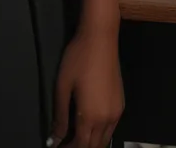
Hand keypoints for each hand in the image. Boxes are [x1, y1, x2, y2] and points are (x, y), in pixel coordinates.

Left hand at [50, 26, 123, 147]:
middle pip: (95, 146)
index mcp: (91, 116)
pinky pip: (111, 129)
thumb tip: (54, 139)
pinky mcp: (121, 105)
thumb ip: (60, 116)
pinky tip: (89, 128)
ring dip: (91, 143)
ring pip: (105, 140)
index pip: (80, 145)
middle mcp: (107, 120)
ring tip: (75, 139)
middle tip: (65, 144)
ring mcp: (117, 113)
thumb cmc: (78, 59)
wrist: (100, 39)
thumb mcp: (63, 87)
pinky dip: (100, 135)